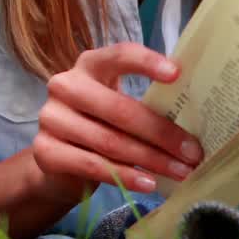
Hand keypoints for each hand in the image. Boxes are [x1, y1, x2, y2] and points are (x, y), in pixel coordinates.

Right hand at [29, 42, 203, 202]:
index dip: (146, 63)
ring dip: (151, 160)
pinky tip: (149, 183)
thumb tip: (194, 124)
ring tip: (180, 172)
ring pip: (110, 141)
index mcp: (89, 65)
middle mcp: (66, 85)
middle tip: (193, 153)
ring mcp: (52, 118)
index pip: (119, 56)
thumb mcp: (118, 107)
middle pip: (120, 109)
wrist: (58, 161)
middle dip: (161, 133)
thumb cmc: (100, 126)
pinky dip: (125, 177)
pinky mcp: (45, 150)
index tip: (176, 74)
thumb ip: (144, 105)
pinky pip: (93, 165)